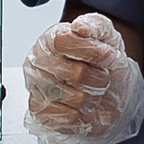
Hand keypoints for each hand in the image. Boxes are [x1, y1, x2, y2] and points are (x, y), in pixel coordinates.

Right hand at [25, 16, 143, 143]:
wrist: (107, 89)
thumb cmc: (102, 61)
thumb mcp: (106, 35)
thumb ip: (95, 25)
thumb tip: (80, 27)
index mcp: (51, 38)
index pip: (64, 42)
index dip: (93, 51)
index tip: (107, 55)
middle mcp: (38, 62)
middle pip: (76, 74)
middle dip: (99, 78)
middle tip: (100, 75)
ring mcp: (36, 88)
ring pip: (76, 98)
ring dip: (93, 97)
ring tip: (90, 91)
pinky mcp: (40, 113)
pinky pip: (69, 118)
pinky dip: (84, 114)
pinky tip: (80, 106)